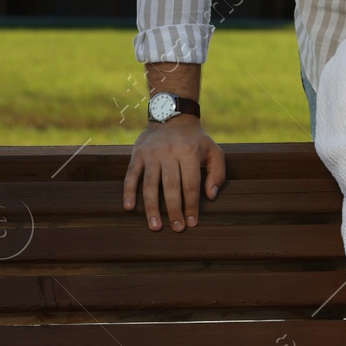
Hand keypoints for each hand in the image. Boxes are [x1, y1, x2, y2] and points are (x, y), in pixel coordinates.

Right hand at [123, 115, 225, 231]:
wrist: (172, 116)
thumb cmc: (195, 140)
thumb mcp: (214, 151)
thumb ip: (218, 173)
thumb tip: (210, 196)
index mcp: (189, 153)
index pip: (191, 185)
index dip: (191, 206)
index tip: (191, 223)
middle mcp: (169, 153)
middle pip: (171, 187)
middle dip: (174, 210)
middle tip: (176, 228)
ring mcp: (151, 154)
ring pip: (150, 185)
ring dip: (152, 207)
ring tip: (155, 226)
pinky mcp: (137, 154)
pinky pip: (131, 175)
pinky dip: (128, 191)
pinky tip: (129, 207)